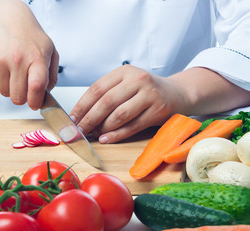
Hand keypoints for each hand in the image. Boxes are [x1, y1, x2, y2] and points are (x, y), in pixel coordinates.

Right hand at [0, 0, 58, 108]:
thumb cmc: (29, 35)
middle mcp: (18, 59)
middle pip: (18, 97)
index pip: (36, 87)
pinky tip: (4, 68)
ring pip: (5, 93)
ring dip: (10, 89)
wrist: (5, 17)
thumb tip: (47, 94)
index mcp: (37, 57)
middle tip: (25, 89)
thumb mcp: (50, 50)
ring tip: (14, 74)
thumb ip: (52, 75)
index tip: (35, 104)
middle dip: (23, 98)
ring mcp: (0, 60)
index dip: (35, 101)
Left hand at [70, 64, 188, 142]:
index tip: (72, 119)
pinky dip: (117, 135)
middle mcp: (137, 80)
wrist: (177, 93)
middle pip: (106, 102)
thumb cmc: (146, 91)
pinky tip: (106, 139)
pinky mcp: (158, 110)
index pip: (97, 89)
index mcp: (124, 72)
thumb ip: (107, 95)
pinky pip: (132, 126)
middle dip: (89, 119)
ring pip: (119, 115)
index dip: (82, 106)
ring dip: (102, 128)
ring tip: (92, 135)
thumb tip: (82, 116)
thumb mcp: (126, 84)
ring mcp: (149, 95)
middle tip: (78, 131)